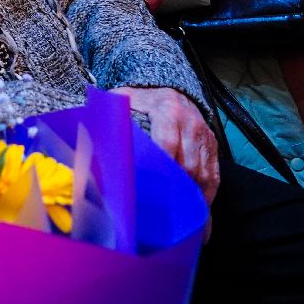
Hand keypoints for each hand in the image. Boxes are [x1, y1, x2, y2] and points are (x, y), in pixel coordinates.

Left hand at [112, 87, 219, 203]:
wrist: (172, 89)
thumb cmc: (143, 99)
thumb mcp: (125, 98)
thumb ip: (111, 110)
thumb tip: (89, 129)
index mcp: (168, 112)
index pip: (167, 141)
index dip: (160, 163)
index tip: (148, 183)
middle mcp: (190, 124)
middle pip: (187, 163)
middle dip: (175, 186)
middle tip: (160, 207)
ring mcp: (204, 136)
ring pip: (202, 173)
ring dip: (191, 195)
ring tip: (179, 214)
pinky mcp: (212, 146)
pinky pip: (213, 174)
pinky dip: (207, 194)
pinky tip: (198, 209)